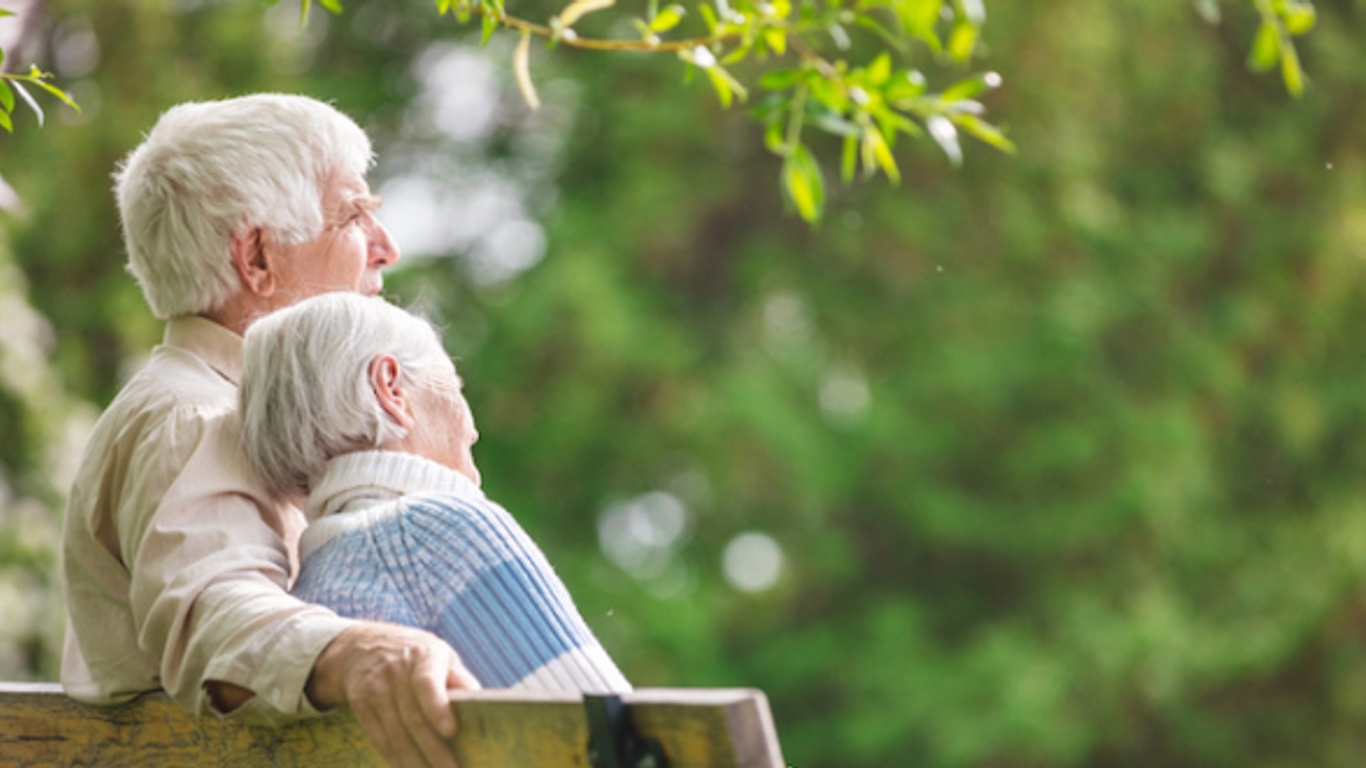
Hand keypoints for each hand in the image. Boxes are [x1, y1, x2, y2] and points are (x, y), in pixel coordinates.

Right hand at [307, 621, 480, 767]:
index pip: (427, 682)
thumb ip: (460, 679)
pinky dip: (395, 760)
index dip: (437, 708)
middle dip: (434, 751)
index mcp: (424, 656)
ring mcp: (375, 689)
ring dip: (415, 763)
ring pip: (395, 734)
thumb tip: (481, 703)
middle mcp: (396, 671)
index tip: (451, 732)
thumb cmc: (416, 656)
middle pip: (414, 718)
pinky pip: (379, 739)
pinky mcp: (361, 706)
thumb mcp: (441, 655)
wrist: (362, 646)